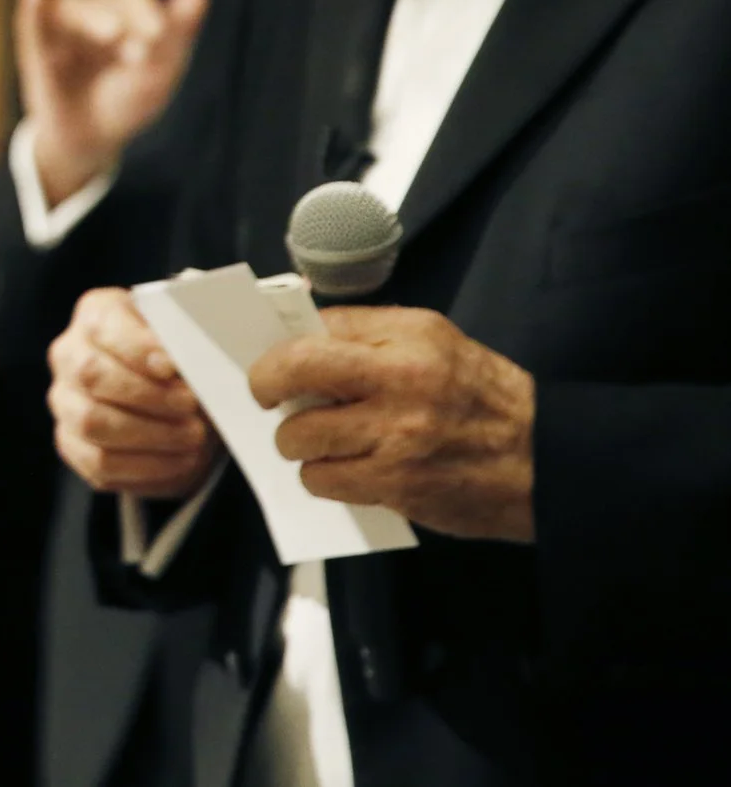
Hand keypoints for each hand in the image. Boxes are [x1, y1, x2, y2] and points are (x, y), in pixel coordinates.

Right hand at [17, 0, 208, 204]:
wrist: (86, 141)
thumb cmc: (126, 105)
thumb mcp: (156, 75)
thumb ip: (176, 33)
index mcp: (123, 12)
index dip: (143, 10)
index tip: (155, 38)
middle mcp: (91, 11)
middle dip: (123, 16)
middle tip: (137, 51)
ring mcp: (62, 26)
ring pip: (72, 5)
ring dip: (91, 17)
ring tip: (111, 35)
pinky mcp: (36, 45)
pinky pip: (32, 19)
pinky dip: (33, 4)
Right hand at [49, 287, 219, 497]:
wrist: (167, 397)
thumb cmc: (174, 361)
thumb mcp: (181, 340)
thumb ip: (185, 345)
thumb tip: (196, 367)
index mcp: (95, 314)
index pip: (103, 327)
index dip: (137, 349)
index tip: (171, 367)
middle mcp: (69, 355)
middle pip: (91, 375)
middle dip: (148, 395)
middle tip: (190, 406)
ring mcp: (65, 401)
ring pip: (92, 422)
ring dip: (150, 434)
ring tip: (191, 436)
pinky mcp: (71, 443)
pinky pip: (99, 462)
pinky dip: (146, 466)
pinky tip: (179, 459)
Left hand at [253, 307, 535, 542]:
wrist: (546, 462)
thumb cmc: (484, 397)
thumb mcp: (438, 341)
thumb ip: (372, 333)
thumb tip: (303, 330)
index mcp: (411, 337)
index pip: (320, 327)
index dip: (283, 345)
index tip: (272, 362)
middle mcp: (401, 380)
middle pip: (294, 370)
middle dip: (265, 385)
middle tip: (267, 397)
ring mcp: (396, 436)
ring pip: (299, 435)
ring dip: (297, 442)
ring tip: (317, 441)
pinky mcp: (396, 485)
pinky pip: (323, 480)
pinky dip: (322, 478)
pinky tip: (343, 470)